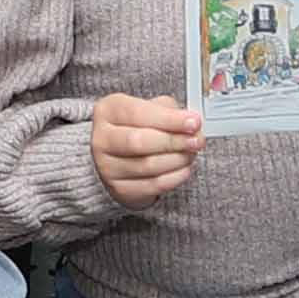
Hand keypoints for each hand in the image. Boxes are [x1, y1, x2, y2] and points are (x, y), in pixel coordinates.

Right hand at [90, 91, 202, 207]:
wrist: (119, 157)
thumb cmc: (138, 127)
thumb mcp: (149, 109)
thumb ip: (169, 111)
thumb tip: (191, 123)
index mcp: (108, 111)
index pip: (138, 113)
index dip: (169, 119)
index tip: (194, 121)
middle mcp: (101, 139)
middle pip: (140, 142)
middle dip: (174, 141)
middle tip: (197, 140)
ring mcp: (107, 167)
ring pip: (148, 165)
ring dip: (178, 159)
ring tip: (191, 153)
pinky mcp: (119, 189)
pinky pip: (152, 185)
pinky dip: (174, 177)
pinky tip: (184, 168)